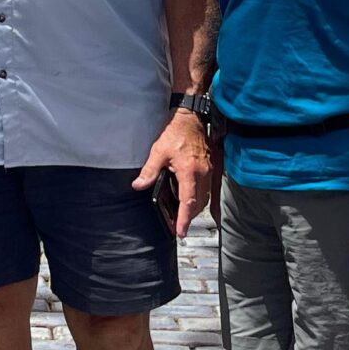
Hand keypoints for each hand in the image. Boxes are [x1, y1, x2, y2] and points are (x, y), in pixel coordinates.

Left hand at [132, 111, 212, 238]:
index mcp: (190, 171)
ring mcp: (208, 171)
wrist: (190, 117)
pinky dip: (200, 198)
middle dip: (189, 218)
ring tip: (183, 216)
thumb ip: (149, 171)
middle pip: (199, 204)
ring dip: (195, 209)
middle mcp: (202, 173)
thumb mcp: (158, 151)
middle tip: (178, 227)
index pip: (188, 202)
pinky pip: (207, 189)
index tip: (180, 232)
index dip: (184, 219)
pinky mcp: (210, 167)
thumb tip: (139, 185)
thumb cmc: (175, 132)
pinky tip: (191, 200)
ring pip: (205, 198)